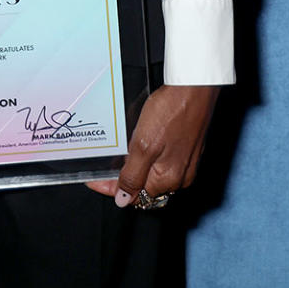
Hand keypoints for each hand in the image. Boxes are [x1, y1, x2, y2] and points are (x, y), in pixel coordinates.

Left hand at [86, 84, 218, 206]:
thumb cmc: (172, 111)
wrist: (194, 86)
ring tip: (120, 154)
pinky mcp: (188, 150)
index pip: (133, 196)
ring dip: (136, 168)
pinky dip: (149, 158)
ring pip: (154, 175)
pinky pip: (164, 162)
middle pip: (145, 188)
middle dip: (124, 180)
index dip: (110, 189)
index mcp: (167, 179)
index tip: (93, 181)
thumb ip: (132, 175)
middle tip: (104, 167)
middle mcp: (179, 177)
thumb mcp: (143, 145)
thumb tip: (123, 201)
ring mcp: (186, 164)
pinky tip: (140, 143)